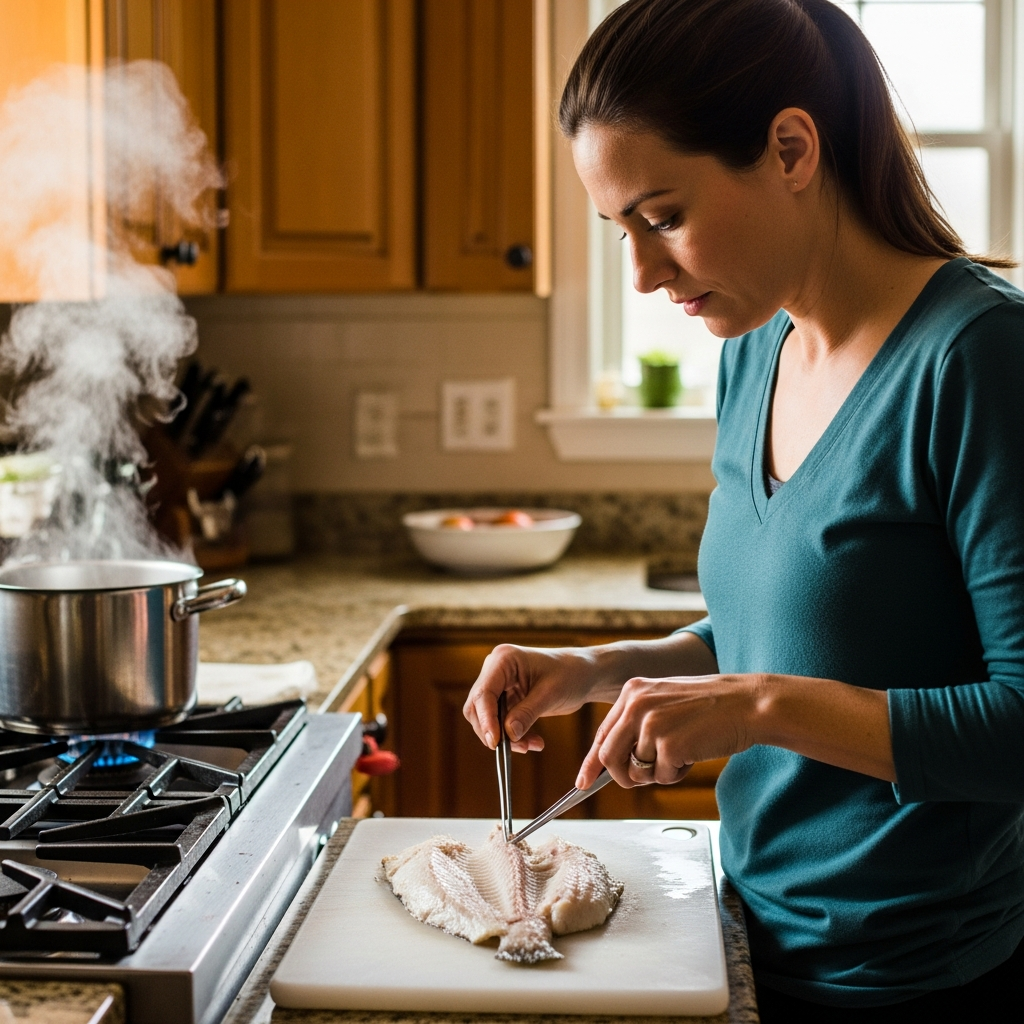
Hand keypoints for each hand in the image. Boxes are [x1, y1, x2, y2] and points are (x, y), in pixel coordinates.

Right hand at [463, 644, 613, 752]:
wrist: (584, 674)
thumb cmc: (570, 674)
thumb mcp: (551, 694)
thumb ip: (527, 713)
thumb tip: (507, 735)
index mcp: (503, 660)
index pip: (484, 692)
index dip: (486, 719)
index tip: (495, 743)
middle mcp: (495, 670)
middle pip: (478, 707)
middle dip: (494, 731)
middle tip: (516, 748)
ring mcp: (499, 685)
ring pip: (487, 718)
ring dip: (506, 737)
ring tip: (532, 745)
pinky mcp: (506, 699)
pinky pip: (500, 723)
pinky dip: (513, 736)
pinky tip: (534, 742)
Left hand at [578, 673, 761, 788]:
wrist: (747, 703)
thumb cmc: (711, 706)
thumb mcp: (665, 701)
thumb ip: (639, 722)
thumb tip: (615, 759)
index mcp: (633, 691)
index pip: (602, 734)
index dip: (592, 762)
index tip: (583, 782)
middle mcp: (636, 705)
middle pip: (608, 757)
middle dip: (623, 777)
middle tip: (644, 778)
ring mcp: (651, 724)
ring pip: (636, 771)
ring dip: (658, 773)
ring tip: (681, 754)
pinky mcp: (668, 745)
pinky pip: (660, 777)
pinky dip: (676, 774)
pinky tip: (693, 755)